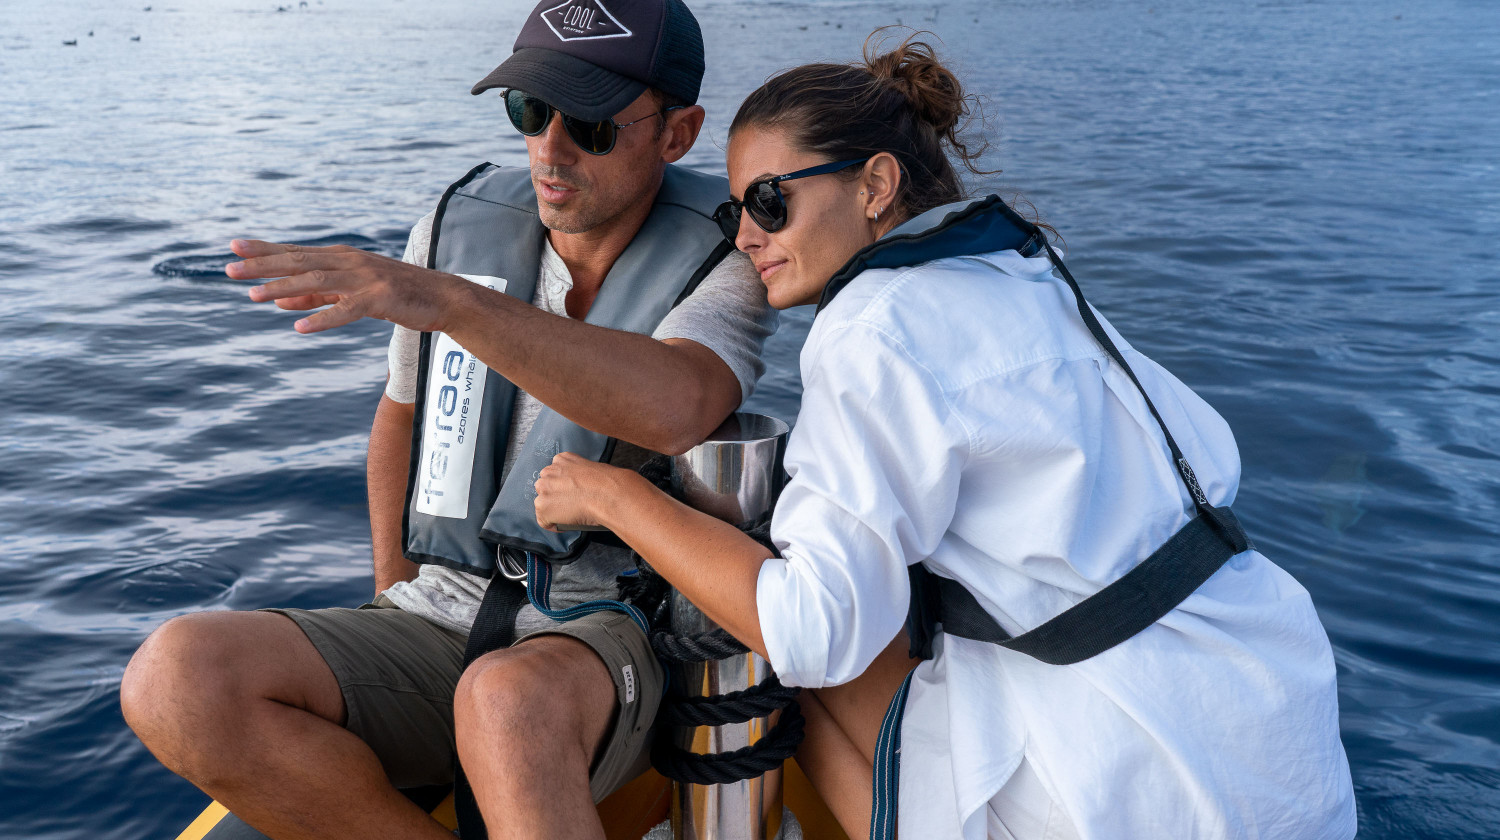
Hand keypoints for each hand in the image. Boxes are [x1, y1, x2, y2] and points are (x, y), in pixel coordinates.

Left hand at [229, 239, 464, 333]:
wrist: (443, 298)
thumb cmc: (397, 294)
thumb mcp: (351, 292)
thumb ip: (316, 295)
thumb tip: (278, 299)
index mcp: (341, 257)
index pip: (295, 252)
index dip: (264, 250)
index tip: (233, 247)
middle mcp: (349, 262)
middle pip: (299, 262)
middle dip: (262, 266)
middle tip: (229, 269)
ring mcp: (365, 278)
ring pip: (317, 282)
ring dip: (283, 289)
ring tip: (254, 297)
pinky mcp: (380, 298)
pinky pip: (346, 310)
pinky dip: (322, 318)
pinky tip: (300, 327)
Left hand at [534, 452, 634, 531]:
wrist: (607, 494)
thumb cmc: (607, 483)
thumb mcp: (592, 469)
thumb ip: (580, 475)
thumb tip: (582, 488)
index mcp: (562, 459)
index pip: (554, 473)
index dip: (562, 485)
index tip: (570, 493)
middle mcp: (549, 471)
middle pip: (545, 486)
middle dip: (554, 495)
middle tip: (568, 505)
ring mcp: (544, 489)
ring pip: (542, 502)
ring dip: (552, 509)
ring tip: (566, 516)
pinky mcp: (543, 506)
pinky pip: (543, 520)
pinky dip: (552, 525)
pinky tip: (564, 525)